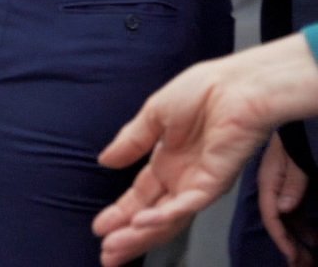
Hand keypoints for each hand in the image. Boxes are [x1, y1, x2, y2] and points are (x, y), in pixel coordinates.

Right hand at [92, 36, 317, 263]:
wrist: (236, 86)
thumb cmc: (203, 92)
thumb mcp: (153, 115)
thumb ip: (131, 141)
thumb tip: (104, 160)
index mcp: (167, 162)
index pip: (140, 196)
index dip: (120, 213)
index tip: (99, 227)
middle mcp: (182, 178)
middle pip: (151, 215)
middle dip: (127, 235)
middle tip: (106, 254)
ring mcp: (198, 183)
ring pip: (168, 219)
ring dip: (142, 234)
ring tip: (118, 247)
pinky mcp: (214, 182)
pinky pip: (188, 205)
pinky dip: (165, 215)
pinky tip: (143, 222)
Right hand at [261, 132, 314, 265]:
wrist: (291, 102)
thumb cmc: (298, 128)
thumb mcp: (295, 154)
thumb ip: (292, 180)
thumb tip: (283, 207)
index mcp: (271, 175)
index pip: (273, 213)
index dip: (282, 237)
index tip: (292, 255)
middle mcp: (275, 180)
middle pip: (279, 218)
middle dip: (289, 242)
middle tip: (302, 262)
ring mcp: (285, 180)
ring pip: (287, 214)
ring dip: (296, 235)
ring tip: (306, 254)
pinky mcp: (294, 178)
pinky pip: (294, 205)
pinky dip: (300, 222)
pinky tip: (309, 232)